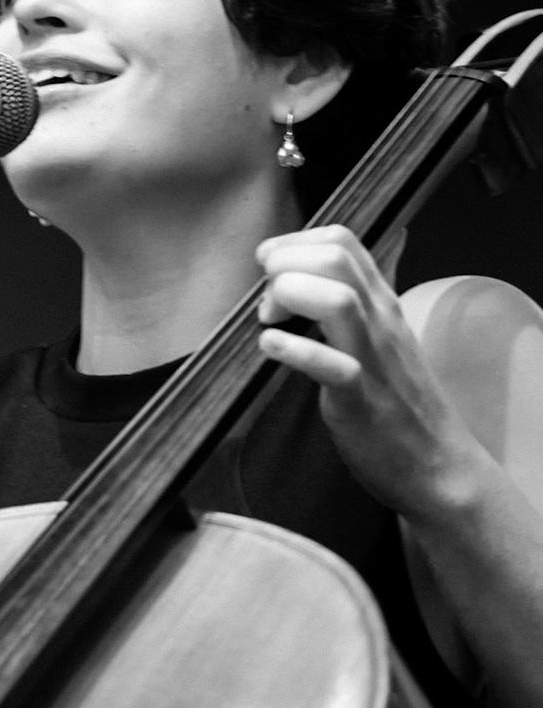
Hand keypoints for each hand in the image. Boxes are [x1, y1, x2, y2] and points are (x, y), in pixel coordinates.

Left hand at [255, 225, 491, 519]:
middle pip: (334, 256)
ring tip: (270, 321)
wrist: (441, 467)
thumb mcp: (377, 337)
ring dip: (288, 296)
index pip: (341, 240)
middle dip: (284, 264)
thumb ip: (348, 304)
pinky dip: (295, 350)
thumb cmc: (397, 400)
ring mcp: (373, 358)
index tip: (270, 272)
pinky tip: (271, 347)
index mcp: (380, 303)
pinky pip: (330, 365)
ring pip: (337, 298)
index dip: (293, 243)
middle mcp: (380, 320)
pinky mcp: (361, 399)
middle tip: (267, 301)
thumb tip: (303, 275)